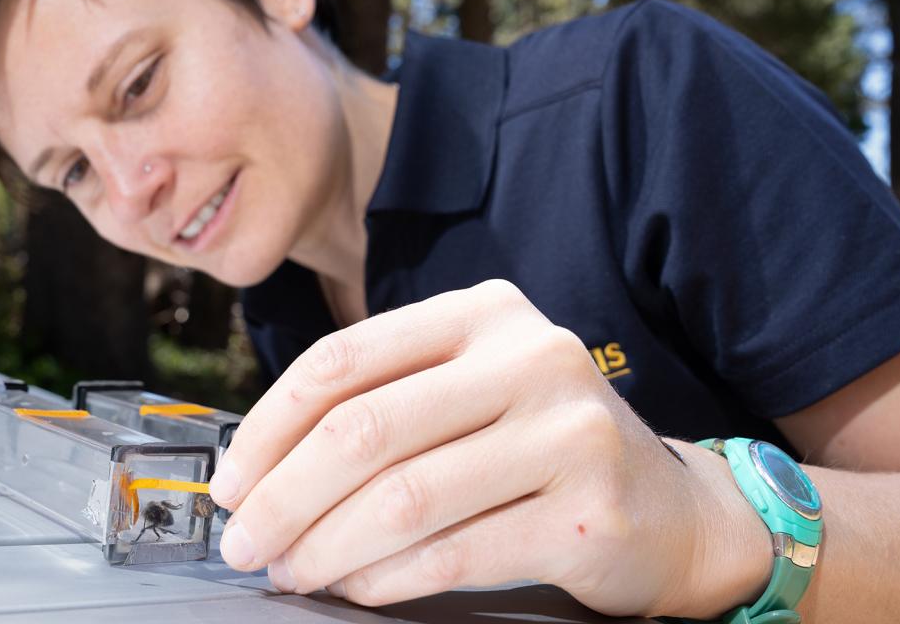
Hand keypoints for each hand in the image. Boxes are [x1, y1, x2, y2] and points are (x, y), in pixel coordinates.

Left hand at [210, 280, 770, 617]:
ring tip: (292, 570)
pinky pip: (455, 552)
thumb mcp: (470, 389)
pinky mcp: (587, 513)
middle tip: (245, 541)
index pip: (344, 360)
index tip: (232, 482)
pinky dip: (386, 577)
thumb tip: (260, 466)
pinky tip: (355, 587)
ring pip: (404, 497)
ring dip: (325, 545)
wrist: (667, 506)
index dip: (269, 427)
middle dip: (283, 496)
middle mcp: (531, 357)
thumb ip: (384, 402)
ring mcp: (566, 433)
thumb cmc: (541, 444)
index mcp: (484, 313)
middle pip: (365, 430)